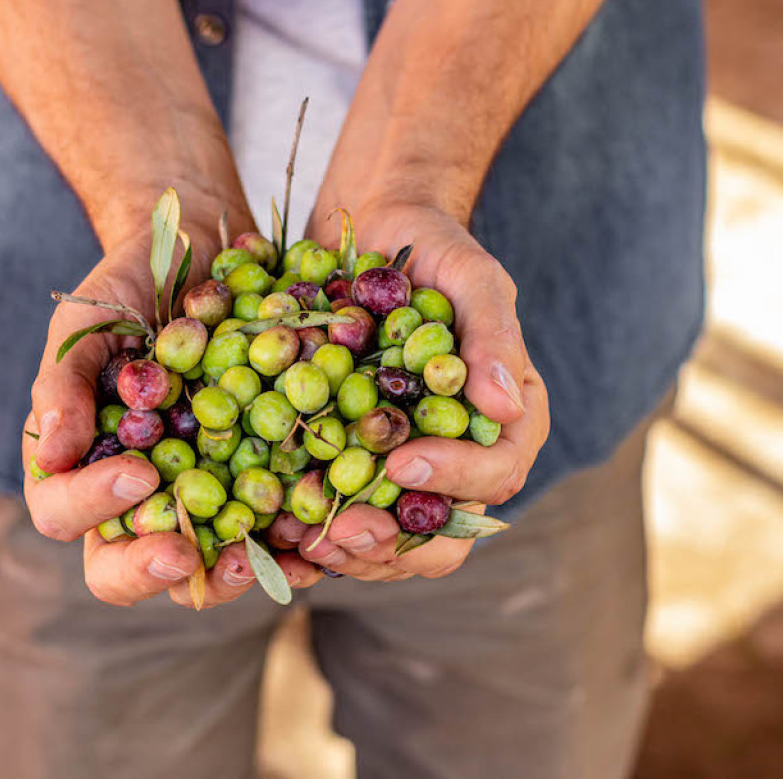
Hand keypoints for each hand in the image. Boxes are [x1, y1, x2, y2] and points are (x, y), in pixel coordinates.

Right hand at [22, 225, 322, 606]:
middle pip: (127, 567)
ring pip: (202, 563)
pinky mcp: (255, 477)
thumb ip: (63, 387)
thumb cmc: (127, 288)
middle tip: (190, 553)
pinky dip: (290, 545)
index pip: (64, 515)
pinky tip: (314, 551)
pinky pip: (269, 528)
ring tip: (261, 561)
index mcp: (80, 464)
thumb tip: (52, 456)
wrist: (200, 251)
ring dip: (231, 573)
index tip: (139, 476)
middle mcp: (136, 494)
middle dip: (157, 570)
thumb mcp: (86, 325)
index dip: (95, 509)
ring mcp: (198, 491)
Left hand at [298, 204, 549, 580]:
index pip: (496, 473)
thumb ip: (494, 337)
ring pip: (390, 540)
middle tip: (344, 532)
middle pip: (444, 532)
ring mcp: (407, 469)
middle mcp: (462, 458)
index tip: (403, 462)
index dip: (454, 479)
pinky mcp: (356, 466)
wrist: (376, 233)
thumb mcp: (474, 279)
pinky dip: (310, 532)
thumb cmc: (438, 250)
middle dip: (394, 542)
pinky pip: (340, 517)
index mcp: (507, 423)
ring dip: (347, 550)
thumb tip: (507, 409)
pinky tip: (275, 532)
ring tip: (301, 539)